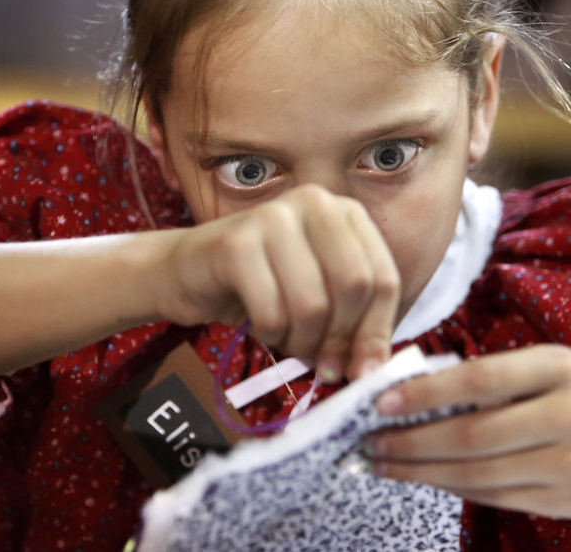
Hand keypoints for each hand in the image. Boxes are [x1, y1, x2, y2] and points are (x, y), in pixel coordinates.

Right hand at [152, 184, 399, 381]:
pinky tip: (260, 326)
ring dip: (302, 341)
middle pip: (354, 286)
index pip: (384, 278)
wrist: (186, 272)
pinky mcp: (235, 242)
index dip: (378, 331)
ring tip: (288, 341)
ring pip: (313, 304)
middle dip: (341, 339)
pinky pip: (271, 311)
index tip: (364, 369)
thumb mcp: (320, 297)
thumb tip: (374, 368)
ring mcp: (273, 216)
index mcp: (345, 212)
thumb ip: (354, 324)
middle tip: (325, 365)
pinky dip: (269, 334)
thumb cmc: (261, 286)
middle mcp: (314, 202)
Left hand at [366, 344, 570, 518]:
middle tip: (370, 442)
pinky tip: (425, 478)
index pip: (480, 379)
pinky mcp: (566, 502)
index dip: (426, 394)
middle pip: (473, 436)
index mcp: (560, 368)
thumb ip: (492, 377)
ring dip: (422, 472)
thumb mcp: (549, 368)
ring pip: (478, 474)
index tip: (382, 402)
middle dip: (412, 443)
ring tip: (385, 463)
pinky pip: (495, 497)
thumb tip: (412, 392)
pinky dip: (453, 488)